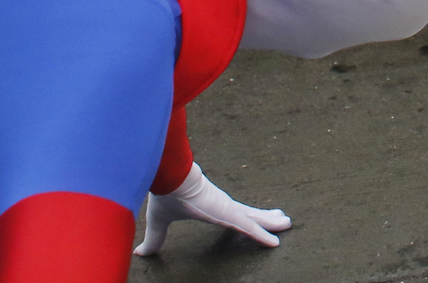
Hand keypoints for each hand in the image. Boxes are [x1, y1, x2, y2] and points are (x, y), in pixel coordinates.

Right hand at [133, 163, 291, 255]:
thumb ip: (155, 238)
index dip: (244, 217)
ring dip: (270, 222)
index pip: (232, 215)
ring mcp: (227, 209)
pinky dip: (262, 235)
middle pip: (249, 214)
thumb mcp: (159, 222)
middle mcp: (223, 207)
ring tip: (287, 223)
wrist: (168, 174)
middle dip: (265, 217)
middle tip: (282, 219)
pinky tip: (275, 242)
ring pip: (254, 219)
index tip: (256, 218)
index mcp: (211, 207)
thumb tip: (140, 253)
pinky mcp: (227, 213)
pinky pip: (248, 227)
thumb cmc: (165, 193)